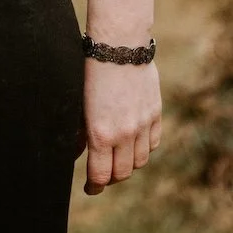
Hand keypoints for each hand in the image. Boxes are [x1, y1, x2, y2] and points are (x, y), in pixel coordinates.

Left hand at [82, 58, 161, 194]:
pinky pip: (153, 143)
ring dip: (128, 164)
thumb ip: (80, 131)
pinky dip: (144, 149)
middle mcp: (124, 134)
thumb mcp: (79, 102)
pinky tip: (134, 143)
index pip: (100, 175)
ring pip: (139, 161)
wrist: (119, 44)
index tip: (90, 188)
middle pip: (121, 173)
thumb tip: (78, 152)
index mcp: (100, 133)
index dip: (94, 186)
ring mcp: (142, 125)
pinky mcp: (155, 114)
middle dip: (110, 178)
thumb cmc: (91, 69)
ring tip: (118, 158)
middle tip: (103, 174)